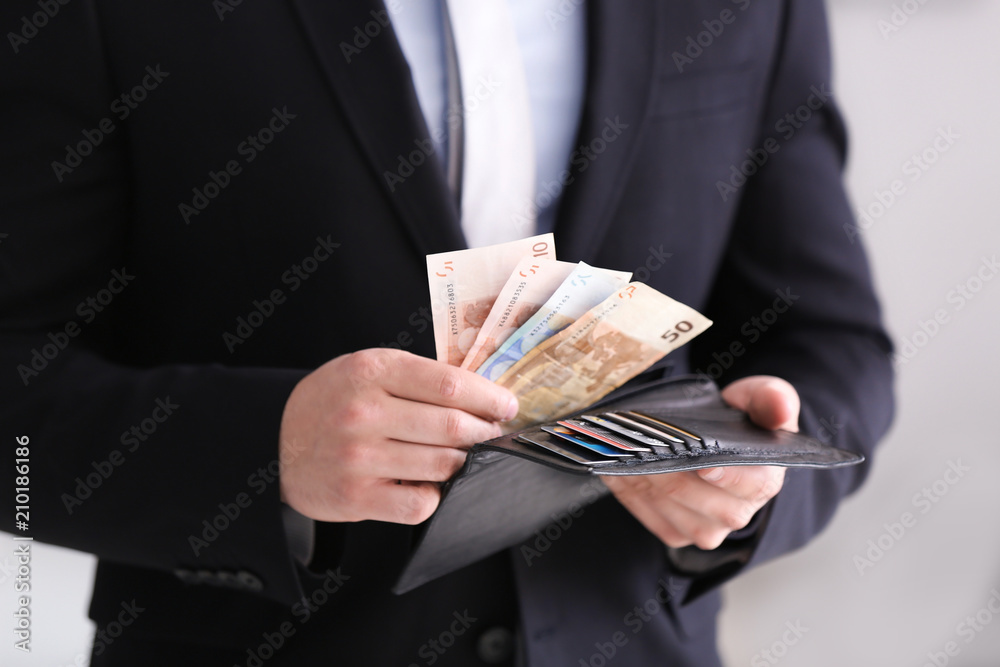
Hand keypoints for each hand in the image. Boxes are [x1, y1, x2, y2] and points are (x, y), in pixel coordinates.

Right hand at [278, 348, 517, 524]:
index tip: (507, 406)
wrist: (274, 442)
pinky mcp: (357, 497)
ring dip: (463, 463)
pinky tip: (429, 483)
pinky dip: (435, 495)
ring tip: (462, 456)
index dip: (489, 397)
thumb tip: (482, 395)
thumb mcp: (366, 369)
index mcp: (372, 371)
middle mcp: (365, 412)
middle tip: (493, 434)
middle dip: (484, 433)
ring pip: (443, 465)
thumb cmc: (332, 401)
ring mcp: (360, 457)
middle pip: (453, 426)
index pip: (450, 384)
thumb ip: (417, 377)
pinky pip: (421, 503)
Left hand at [603, 375, 797, 549]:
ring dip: (648, 476)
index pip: (751, 485)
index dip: (725, 476)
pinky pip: (650, 515)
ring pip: (670, 506)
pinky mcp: (675, 533)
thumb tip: (782, 408)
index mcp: (766, 481)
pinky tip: (629, 466)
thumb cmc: (737, 420)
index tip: (703, 463)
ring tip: (635, 449)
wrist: (709, 438)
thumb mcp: (757, 398)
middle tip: (649, 442)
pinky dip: (635, 489)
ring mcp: (706, 529)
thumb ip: (772, 398)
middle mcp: (738, 513)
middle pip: (699, 497)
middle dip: (672, 468)